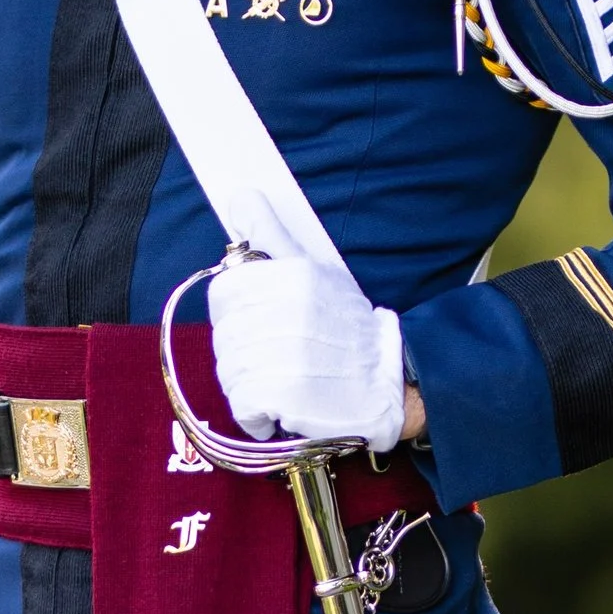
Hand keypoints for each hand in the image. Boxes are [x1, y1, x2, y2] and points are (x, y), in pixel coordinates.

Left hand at [208, 252, 407, 449]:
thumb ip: (271, 234)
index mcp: (290, 276)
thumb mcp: (315, 268)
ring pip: (230, 372)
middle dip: (245, 348)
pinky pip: (242, 407)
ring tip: (284, 379)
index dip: (235, 310)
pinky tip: (282, 406)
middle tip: (280, 354)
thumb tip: (240, 197)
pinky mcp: (279, 397)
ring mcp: (279, 357)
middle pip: (225, 335)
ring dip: (250, 382)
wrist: (387, 381)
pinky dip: (257, 415)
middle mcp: (283, 312)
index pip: (225, 291)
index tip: (258, 319)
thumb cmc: (348, 326)